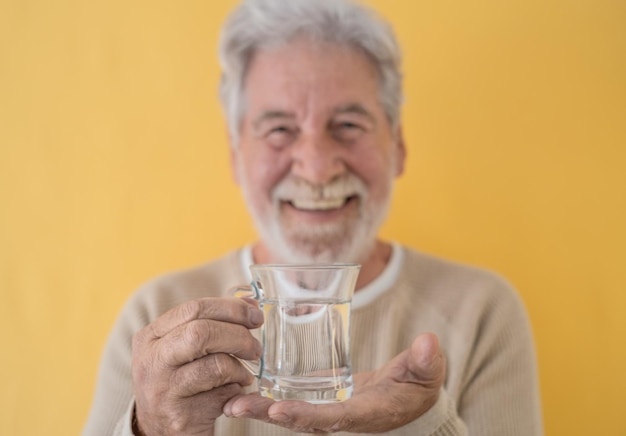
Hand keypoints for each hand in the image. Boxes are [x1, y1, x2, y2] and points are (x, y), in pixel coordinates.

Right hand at [131, 297, 263, 434]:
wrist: (159, 430)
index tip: (255, 315)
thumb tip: (250, 304)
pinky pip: (221, 393)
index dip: (231, 309)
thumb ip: (212, 322)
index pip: (194, 309)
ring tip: (245, 372)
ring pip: (216, 364)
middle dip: (238, 335)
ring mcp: (163, 390)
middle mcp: (151, 361)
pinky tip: (235, 390)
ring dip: (240, 367)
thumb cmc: (178, 381)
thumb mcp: (183, 348)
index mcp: (150, 336)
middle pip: (202, 333)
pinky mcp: (180, 416)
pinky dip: (236, 389)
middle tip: (255, 347)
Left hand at [223, 333, 444, 432]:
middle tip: (234, 406)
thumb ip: (426, 362)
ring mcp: (330, 410)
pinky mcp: (323, 398)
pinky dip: (271, 396)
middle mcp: (342, 418)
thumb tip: (429, 343)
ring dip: (261, 408)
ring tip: (230, 399)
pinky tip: (247, 385)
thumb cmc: (418, 387)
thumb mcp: (426, 374)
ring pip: (292, 411)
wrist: (409, 400)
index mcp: (366, 414)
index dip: (306, 416)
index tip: (279, 410)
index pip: (333, 419)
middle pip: (301, 420)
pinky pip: (294, 399)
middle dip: (268, 415)